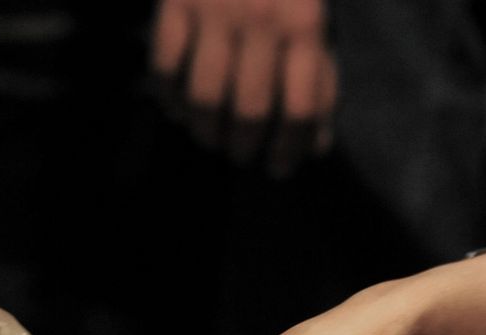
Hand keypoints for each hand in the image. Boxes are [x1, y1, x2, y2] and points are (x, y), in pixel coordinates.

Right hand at [151, 0, 337, 175]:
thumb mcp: (312, 20)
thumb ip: (319, 79)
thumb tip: (317, 146)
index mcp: (305, 25)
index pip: (301, 106)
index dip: (290, 148)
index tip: (278, 167)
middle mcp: (262, 20)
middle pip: (252, 109)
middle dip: (245, 146)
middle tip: (240, 153)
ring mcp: (215, 12)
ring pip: (206, 97)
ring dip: (207, 130)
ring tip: (210, 137)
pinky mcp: (175, 3)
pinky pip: (166, 67)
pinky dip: (169, 97)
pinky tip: (177, 107)